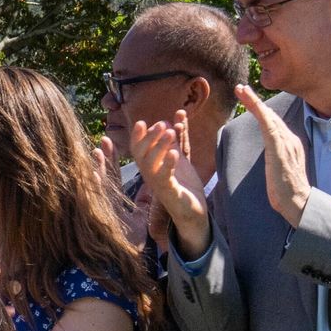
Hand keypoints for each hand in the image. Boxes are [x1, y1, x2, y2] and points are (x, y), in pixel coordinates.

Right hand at [130, 117, 210, 256]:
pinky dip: (168, 164)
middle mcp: (150, 175)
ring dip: (159, 146)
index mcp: (150, 166)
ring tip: (170, 132)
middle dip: (149, 137)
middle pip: (141, 154)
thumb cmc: (184, 185)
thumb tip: (173, 119)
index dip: (138, 136)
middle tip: (161, 124)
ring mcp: (158, 184)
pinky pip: (165, 178)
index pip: (138, 148)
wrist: (193, 211)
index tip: (141, 122)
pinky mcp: (170, 193)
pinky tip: (174, 154)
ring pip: (151, 164)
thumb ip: (176, 141)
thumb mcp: (179, 159)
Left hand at [236, 87, 310, 226]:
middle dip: (255, 101)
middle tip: (241, 88)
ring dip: (254, 101)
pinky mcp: (280, 148)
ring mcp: (287, 143)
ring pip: (269, 116)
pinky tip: (251, 102)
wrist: (299, 203)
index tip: (250, 100)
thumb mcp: (280, 171)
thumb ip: (276, 159)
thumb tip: (269, 156)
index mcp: (291, 145)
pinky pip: (269, 125)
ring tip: (241, 90)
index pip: (274, 123)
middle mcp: (291, 140)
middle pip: (271, 115)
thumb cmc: (287, 193)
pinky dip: (260, 112)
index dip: (262, 111)